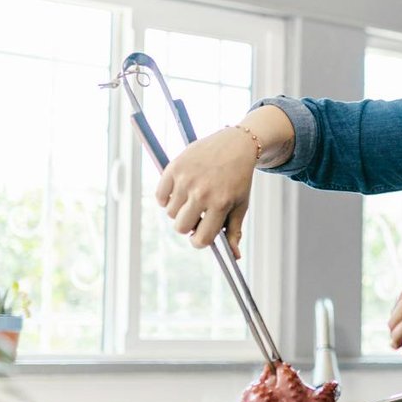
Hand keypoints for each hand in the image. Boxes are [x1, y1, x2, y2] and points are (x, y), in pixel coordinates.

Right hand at [153, 126, 257, 257]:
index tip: (200, 235)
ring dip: (179, 210)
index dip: (199, 240)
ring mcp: (186, 180)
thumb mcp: (241, 205)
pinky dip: (166, 197)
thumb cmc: (239, 179)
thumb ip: (234, 231)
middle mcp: (202, 193)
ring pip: (171, 213)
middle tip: (196, 214)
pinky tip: (179, 191)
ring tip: (191, 197)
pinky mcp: (174, 168)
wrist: (235, 145)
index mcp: (220, 204)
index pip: (201, 239)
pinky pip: (160, 196)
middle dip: (188, 225)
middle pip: (181, 227)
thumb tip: (234, 257)